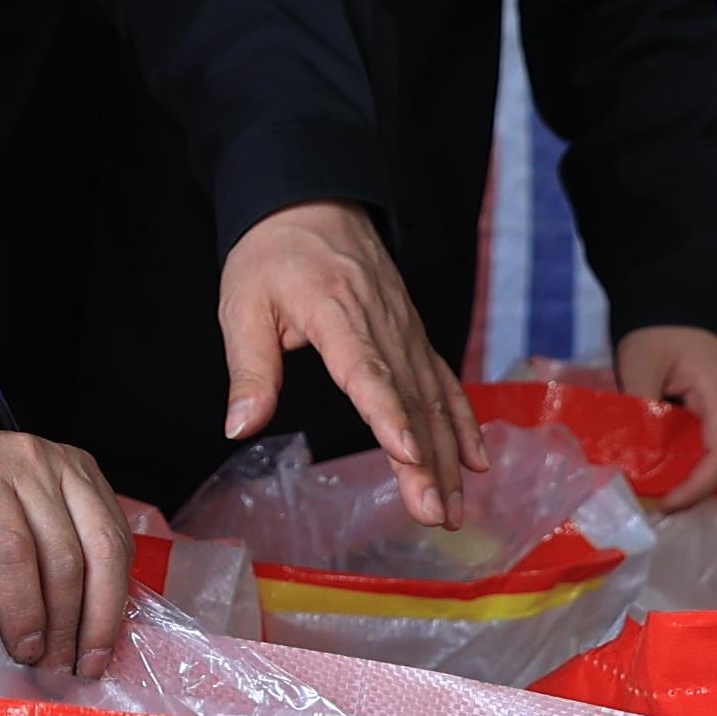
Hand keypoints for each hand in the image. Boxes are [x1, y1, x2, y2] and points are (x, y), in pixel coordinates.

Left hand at [0, 387, 132, 678]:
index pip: (12, 550)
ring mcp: (63, 463)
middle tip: (58, 675)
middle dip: (66, 625)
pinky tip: (99, 623)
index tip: (26, 655)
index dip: (25, 610)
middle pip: (65, 553)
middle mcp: (26, 459)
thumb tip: (12, 637)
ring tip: (89, 662)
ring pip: (105, 546)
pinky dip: (113, 586)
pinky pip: (116, 536)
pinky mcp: (87, 474)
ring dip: (102, 613)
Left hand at [220, 199, 475, 528]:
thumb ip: (250, 369)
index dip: (387, 413)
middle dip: (426, 462)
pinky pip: (443, 382)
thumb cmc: (272, 256)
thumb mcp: (243, 305)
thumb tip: (240, 426)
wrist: (313, 201)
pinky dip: (463, 422)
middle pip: (409, 398)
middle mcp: (382, 323)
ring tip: (454, 509)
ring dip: (447, 456)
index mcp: (336, 312)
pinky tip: (476, 462)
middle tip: (436, 514)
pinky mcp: (413, 336)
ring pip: (432, 399)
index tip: (405, 453)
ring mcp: (405, 329)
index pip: (366, 370)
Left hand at [611, 323, 716, 510]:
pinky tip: (676, 475)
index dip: (698, 486)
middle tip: (663, 504)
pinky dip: (701, 464)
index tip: (668, 504)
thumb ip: (638, 412)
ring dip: (701, 479)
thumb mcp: (639, 366)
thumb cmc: (657, 332)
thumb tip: (632, 462)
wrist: (674, 303)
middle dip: (700, 489)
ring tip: (666, 495)